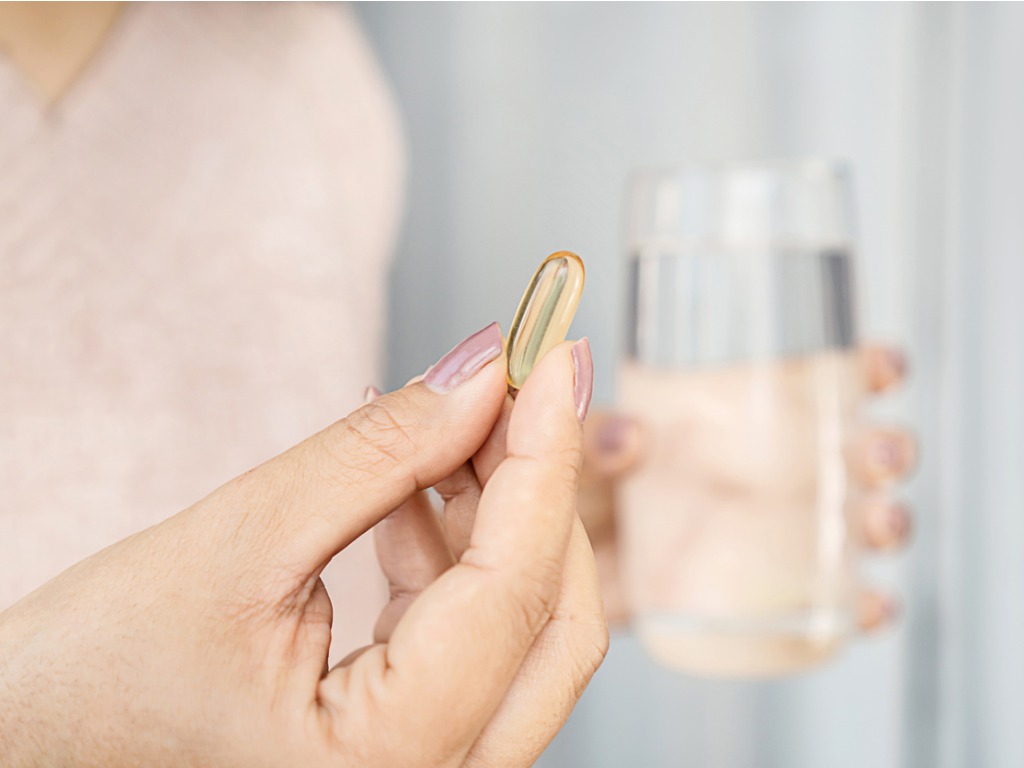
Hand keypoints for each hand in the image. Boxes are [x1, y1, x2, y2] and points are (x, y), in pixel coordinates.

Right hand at [0, 327, 605, 767]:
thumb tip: (480, 378)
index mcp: (389, 766)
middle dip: (538, 488)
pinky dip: (453, 554)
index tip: (554, 356)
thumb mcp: (236, 548)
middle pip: (549, 620)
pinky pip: (468, 640)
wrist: (24, 751)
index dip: (546, 457)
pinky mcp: (403, 745)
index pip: (516, 588)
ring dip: (497, 514)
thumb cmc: (86, 684)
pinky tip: (414, 487)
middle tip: (516, 381)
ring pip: (519, 629)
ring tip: (451, 419)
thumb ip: (375, 458)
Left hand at [577, 345, 916, 631]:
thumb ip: (589, 440)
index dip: (850, 370)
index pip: (792, 382)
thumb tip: (634, 435)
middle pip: (834, 453)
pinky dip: (847, 604)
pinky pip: (803, 603)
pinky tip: (868, 603)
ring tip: (878, 524)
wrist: (538, 577)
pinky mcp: (733, 597)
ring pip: (831, 523)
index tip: (882, 367)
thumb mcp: (569, 452)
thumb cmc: (555, 495)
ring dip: (872, 518)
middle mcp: (740, 474)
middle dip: (879, 450)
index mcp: (708, 421)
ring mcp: (742, 537)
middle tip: (880, 454)